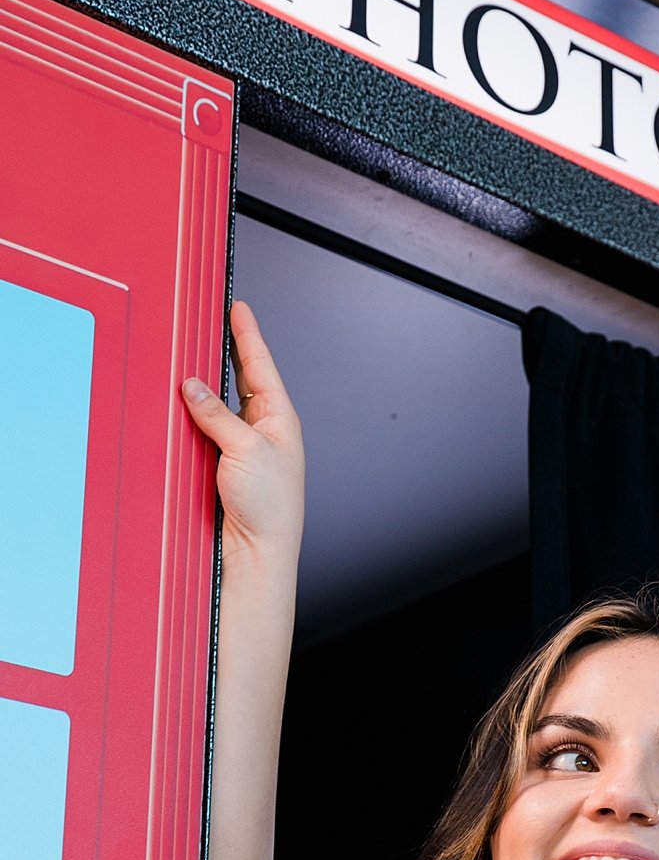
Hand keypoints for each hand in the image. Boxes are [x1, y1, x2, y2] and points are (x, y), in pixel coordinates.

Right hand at [182, 299, 303, 562]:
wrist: (258, 553)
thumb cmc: (269, 508)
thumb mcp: (246, 450)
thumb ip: (218, 415)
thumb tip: (192, 386)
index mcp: (280, 420)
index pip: (260, 366)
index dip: (247, 335)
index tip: (238, 307)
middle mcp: (262, 430)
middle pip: (237, 380)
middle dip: (222, 353)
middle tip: (206, 323)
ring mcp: (241, 447)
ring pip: (216, 405)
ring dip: (201, 386)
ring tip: (185, 358)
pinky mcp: (221, 465)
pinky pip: (202, 430)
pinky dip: (190, 416)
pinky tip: (177, 405)